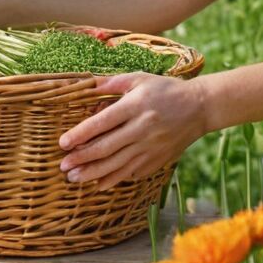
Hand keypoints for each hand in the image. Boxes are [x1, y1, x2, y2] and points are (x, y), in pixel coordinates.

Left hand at [58, 73, 208, 190]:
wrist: (199, 108)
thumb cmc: (165, 90)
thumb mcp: (139, 79)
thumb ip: (112, 83)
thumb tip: (87, 84)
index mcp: (135, 106)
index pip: (101, 123)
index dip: (80, 134)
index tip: (63, 143)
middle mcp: (141, 128)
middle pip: (106, 148)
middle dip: (81, 159)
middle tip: (63, 166)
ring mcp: (150, 147)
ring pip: (117, 165)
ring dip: (93, 173)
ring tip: (74, 178)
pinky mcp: (157, 160)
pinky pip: (132, 173)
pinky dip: (114, 179)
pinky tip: (99, 183)